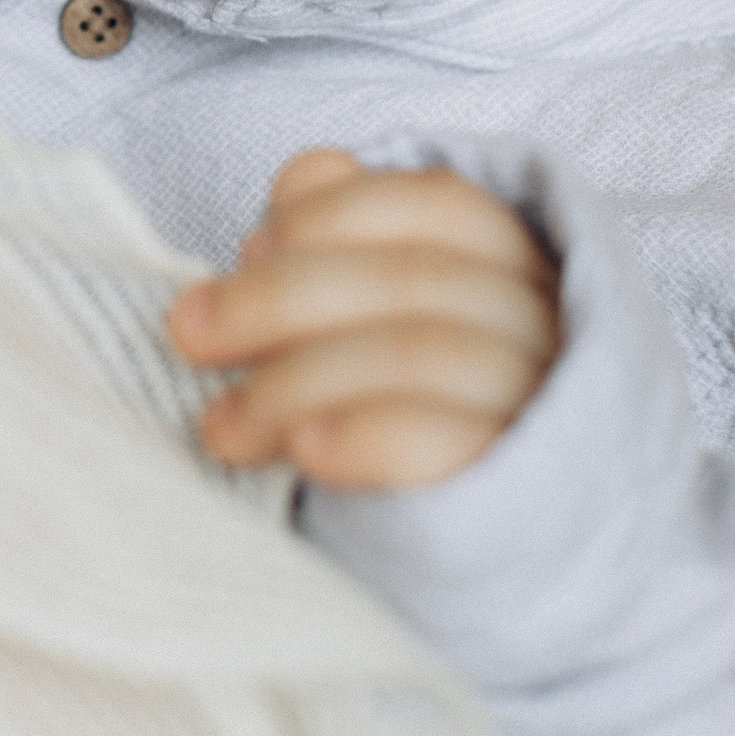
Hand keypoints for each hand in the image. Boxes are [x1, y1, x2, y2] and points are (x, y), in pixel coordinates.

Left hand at [167, 150, 562, 491]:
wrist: (499, 564)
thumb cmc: (407, 417)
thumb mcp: (374, 321)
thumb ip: (345, 242)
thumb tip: (309, 172)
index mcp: (514, 266)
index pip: (438, 205)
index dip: (333, 216)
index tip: (251, 246)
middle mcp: (542, 328)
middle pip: (411, 279)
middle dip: (278, 298)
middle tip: (191, 330)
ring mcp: (538, 408)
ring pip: (414, 354)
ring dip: (293, 380)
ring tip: (222, 424)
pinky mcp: (518, 493)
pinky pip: (440, 445)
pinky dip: (359, 437)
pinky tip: (301, 451)